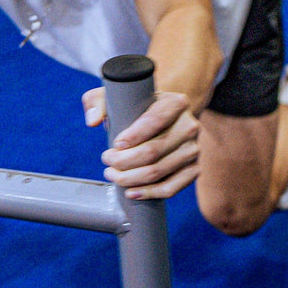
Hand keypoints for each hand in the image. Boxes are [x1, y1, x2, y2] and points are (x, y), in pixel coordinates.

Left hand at [82, 87, 199, 198]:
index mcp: (177, 103)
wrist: (166, 117)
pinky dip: (149, 193)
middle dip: (124, 161)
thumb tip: (93, 121)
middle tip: (107, 160)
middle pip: (153, 151)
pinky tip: (131, 192)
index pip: (154, 121)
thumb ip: (98, 100)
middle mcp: (190, 126)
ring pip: (159, 171)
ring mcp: (193, 150)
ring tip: (112, 174)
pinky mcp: (193, 169)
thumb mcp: (118, 94)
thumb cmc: (137, 106)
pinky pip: (171, 188)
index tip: (115, 144)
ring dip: (130, 178)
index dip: (133, 136)